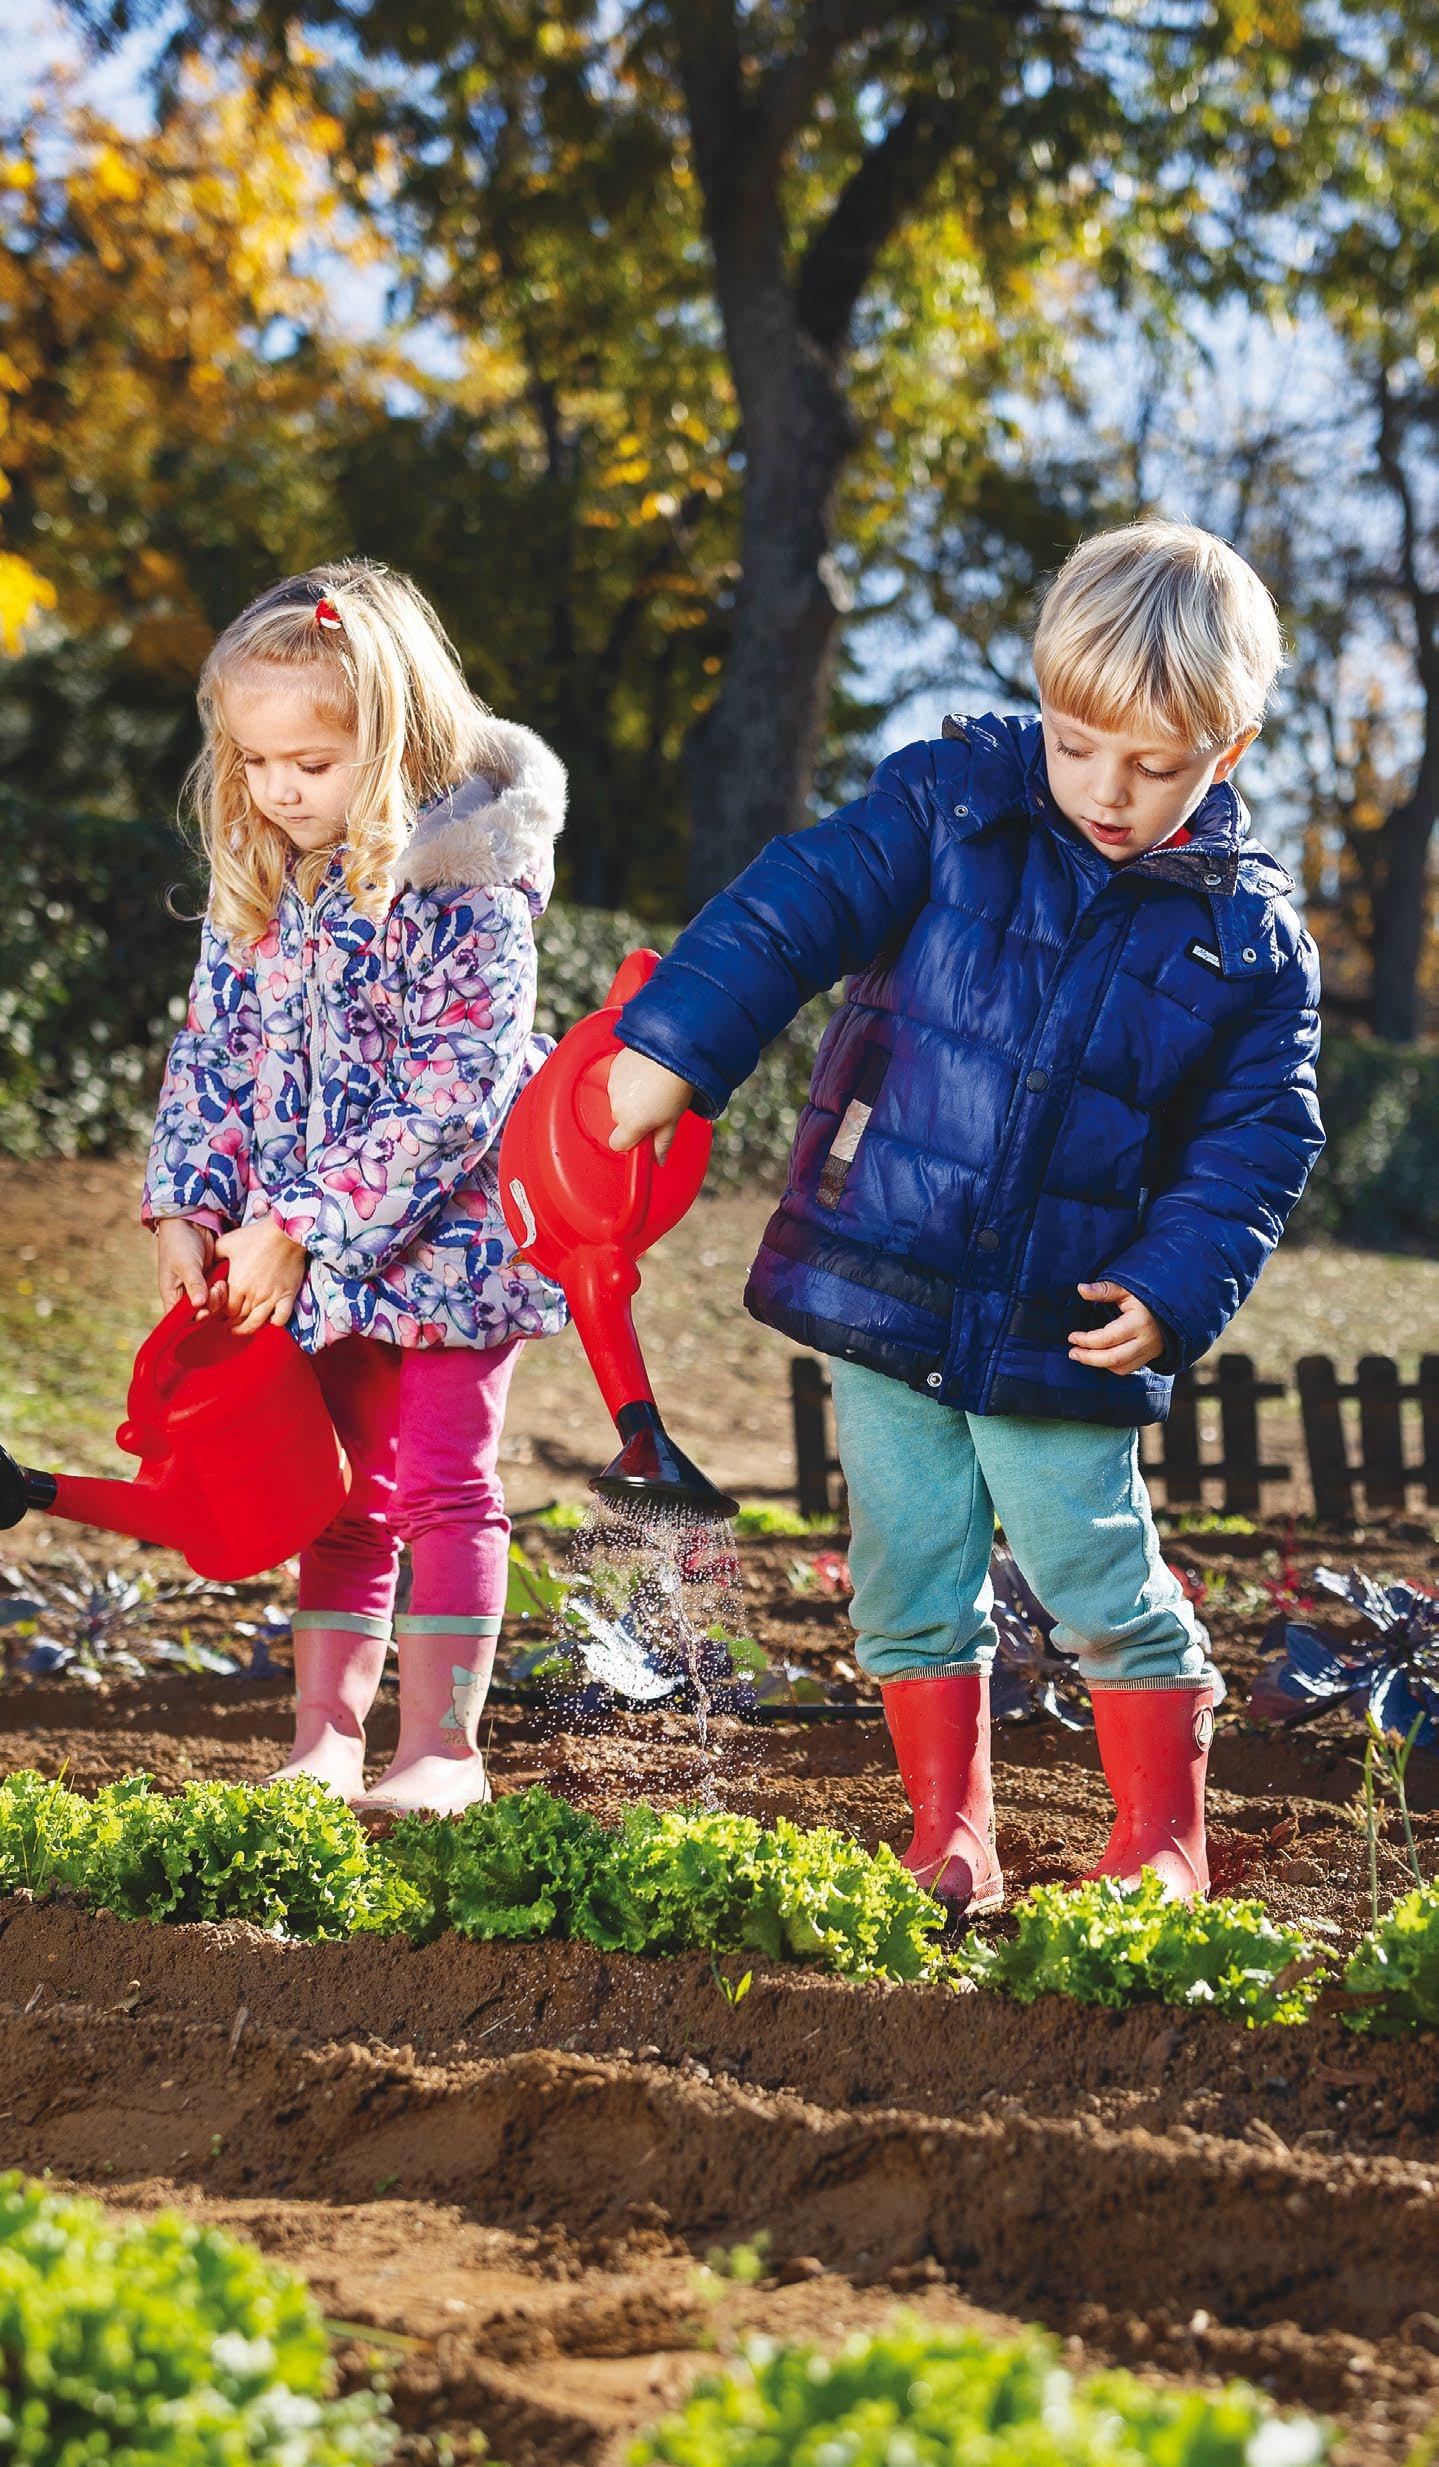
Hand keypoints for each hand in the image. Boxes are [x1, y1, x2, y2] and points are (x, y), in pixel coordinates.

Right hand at [154, 1219, 216, 1315]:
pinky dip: (223, 1290)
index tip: (204, 1310)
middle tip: (216, 1289)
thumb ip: (193, 1284)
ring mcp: (198, 1288)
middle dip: (210, 1306)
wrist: (190, 1221)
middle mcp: (184, 1295)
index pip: (179, 1320)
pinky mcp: (210, 1280)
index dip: (193, 1320)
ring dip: (219, 1298)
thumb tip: (199, 1305)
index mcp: (171, 1295)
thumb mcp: (186, 1264)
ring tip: (220, 1283)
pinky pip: (219, 1293)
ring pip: (212, 1305)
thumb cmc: (179, 1242)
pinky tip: (224, 1280)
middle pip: (200, 1314)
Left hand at [213, 1219, 307, 1336]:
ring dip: (248, 1329)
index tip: (220, 1314)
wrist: (285, 1233)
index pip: (226, 1310)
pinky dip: (275, 1322)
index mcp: (237, 1285)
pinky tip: (270, 1319)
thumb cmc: (255, 1237)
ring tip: (243, 1329)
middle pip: (239, 1318)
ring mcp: (271, 1297)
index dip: (221, 1314)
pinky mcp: (287, 1295)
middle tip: (229, 1325)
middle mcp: (253, 1295)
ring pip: (257, 1323)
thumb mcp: (227, 1243)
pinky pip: (281, 1318)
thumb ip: (214, 1256)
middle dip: (232, 1324)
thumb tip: (206, 1265)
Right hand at [607, 1047, 694, 1164]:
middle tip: (655, 1107)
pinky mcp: (614, 1068)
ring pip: (619, 1101)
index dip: (630, 1143)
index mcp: (631, 1123)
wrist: (673, 1051)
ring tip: (653, 1087)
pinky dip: (629, 1081)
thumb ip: (662, 1143)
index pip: (617, 1145)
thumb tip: (659, 1160)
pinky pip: (618, 1082)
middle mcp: (617, 1106)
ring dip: (631, 1098)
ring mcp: (613, 1086)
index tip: (641, 1137)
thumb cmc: (675, 1087)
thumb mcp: (673, 1120)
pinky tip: (645, 1074)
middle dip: (634, 1118)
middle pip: (620, 1121)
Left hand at [1069, 1280, 1167, 1374]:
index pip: (1107, 1338)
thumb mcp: (1126, 1289)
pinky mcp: (1150, 1357)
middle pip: (1113, 1358)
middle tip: (1072, 1353)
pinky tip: (1099, 1358)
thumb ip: (1104, 1290)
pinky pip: (1128, 1369)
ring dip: (1098, 1364)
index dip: (1086, 1340)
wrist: (1174, 1306)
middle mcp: (1145, 1340)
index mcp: (1139, 1322)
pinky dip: (1111, 1366)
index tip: (1072, 1336)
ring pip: (1121, 1367)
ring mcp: (1149, 1351)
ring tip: (1082, 1356)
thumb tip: (1080, 1288)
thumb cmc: (1146, 1295)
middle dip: (1089, 1358)